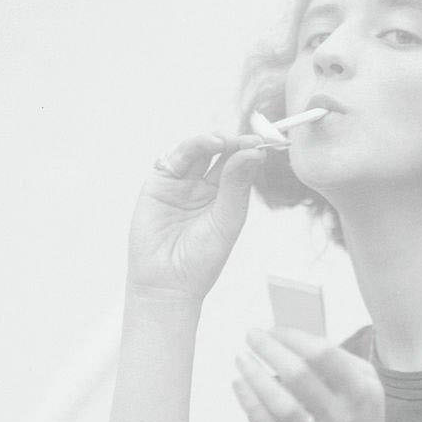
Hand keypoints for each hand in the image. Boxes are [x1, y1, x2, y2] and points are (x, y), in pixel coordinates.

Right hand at [126, 133, 267, 300]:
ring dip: (209, 140)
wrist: (167, 283)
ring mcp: (179, 184)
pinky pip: (172, 159)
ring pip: (195, 150)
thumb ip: (237, 186)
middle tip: (247, 138)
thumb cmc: (201, 260)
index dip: (249, 150)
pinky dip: (188, 148)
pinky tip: (204, 146)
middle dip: (232, 141)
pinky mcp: (158, 184)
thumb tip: (253, 153)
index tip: (263, 143)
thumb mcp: (227, 221)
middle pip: (218, 153)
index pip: (238, 164)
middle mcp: (201, 186)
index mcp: (223, 196)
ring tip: (223, 141)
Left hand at [233, 327, 391, 421]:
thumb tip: (296, 338)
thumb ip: (339, 357)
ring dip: (255, 376)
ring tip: (242, 358)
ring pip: (280, 404)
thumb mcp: (367, 382)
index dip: (293, 338)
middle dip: (270, 350)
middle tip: (251, 334)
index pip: (323, 355)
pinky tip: (240, 383)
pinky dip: (249, 402)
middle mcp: (339, 416)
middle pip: (299, 376)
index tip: (274, 329)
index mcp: (359, 391)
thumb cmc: (359, 415)